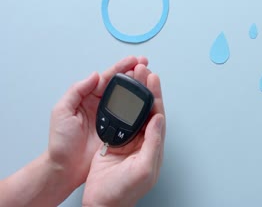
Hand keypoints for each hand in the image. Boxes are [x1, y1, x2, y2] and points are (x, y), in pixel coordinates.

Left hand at [47, 56, 148, 188]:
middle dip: (133, 73)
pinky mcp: (117, 130)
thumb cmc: (60, 142)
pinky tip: (147, 102)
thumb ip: (76, 91)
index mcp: (87, 98)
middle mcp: (100, 105)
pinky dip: (139, 108)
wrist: (66, 167)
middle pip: (120, 85)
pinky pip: (131, 116)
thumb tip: (94, 75)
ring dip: (138, 88)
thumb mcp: (61, 111)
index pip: (106, 78)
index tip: (133, 61)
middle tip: (145, 65)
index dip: (121, 68)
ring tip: (149, 79)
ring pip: (127, 99)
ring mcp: (110, 118)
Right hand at [82, 64, 165, 206]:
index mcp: (153, 147)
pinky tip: (118, 95)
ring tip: (133, 76)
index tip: (153, 78)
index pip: (157, 115)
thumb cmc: (122, 192)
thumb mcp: (143, 168)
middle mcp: (143, 142)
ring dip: (133, 94)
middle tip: (143, 69)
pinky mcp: (114, 143)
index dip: (156, 95)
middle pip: (147, 109)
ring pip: (134, 112)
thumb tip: (159, 119)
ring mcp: (129, 142)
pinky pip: (120, 119)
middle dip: (146, 89)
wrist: (101, 204)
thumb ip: (153, 143)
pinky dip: (120, 105)